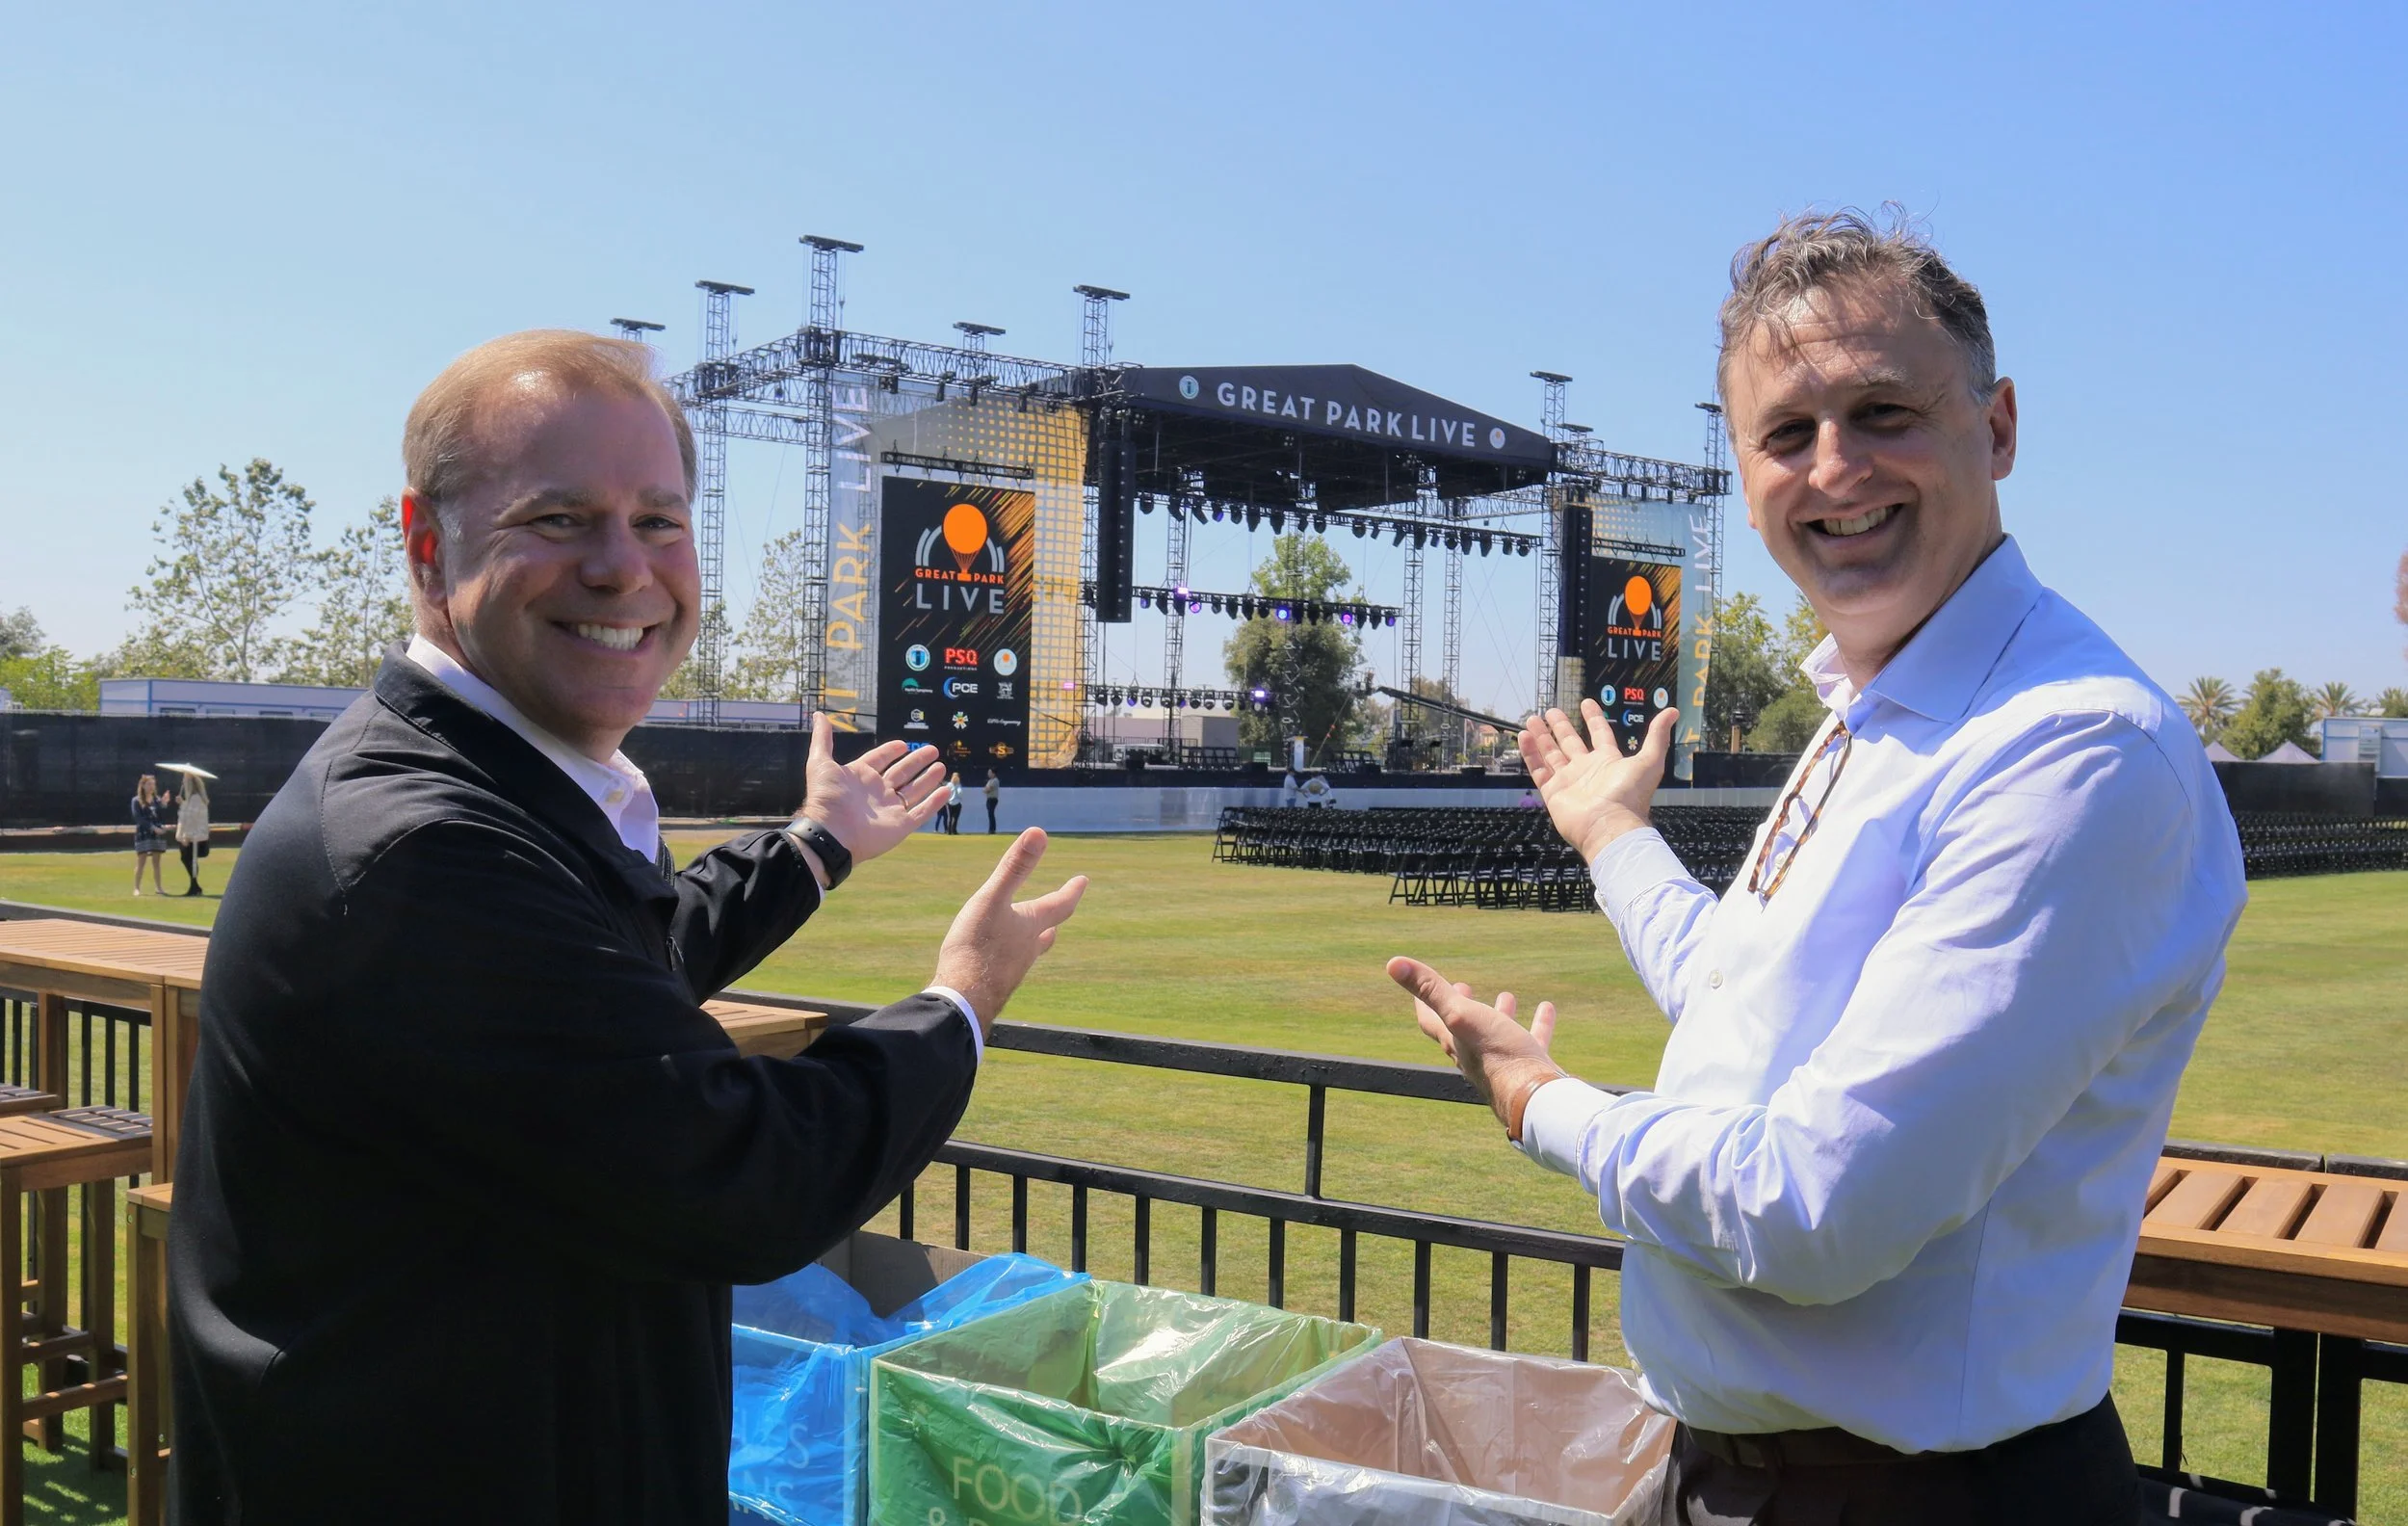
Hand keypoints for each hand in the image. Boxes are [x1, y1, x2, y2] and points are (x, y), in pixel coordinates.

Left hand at [796, 712, 946, 866]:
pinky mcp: (901, 825)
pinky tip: (946, 791)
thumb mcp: (820, 762)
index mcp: (860, 777)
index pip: (879, 759)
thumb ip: (822, 738)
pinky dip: (934, 803)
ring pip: (914, 791)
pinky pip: (921, 812)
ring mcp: (890, 809)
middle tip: (932, 749)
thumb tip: (818, 714)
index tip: (903, 744)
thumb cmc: (826, 797)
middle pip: (901, 772)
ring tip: (941, 766)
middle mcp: (877, 792)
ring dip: (928, 779)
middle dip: (916, 761)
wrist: (831, 832)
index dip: (890, 751)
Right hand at [932, 829, 1088, 1033]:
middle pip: (1047, 933)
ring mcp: (1012, 970)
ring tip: (1029, 935)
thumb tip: (1039, 832)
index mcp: (1031, 926)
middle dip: (1052, 919)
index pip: (1060, 905)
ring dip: (1030, 939)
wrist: (963, 1000)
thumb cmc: (977, 946)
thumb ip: (1014, 868)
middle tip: (1059, 911)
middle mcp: (1027, 950)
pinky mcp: (995, 985)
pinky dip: (1006, 957)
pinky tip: (992, 960)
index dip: (1072, 890)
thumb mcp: (992, 899)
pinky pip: (1005, 966)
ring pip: (1028, 951)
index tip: (1083, 880)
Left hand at [1387, 957, 1564, 1135]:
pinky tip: (1545, 1009)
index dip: (1422, 1003)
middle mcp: (1475, 1055)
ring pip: (1499, 1034)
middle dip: (1461, 1006)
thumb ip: (1430, 989)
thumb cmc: (1495, 1053)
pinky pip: (1533, 1040)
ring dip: (1500, 1014)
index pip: (1430, 1021)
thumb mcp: (1460, 1014)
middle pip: (1463, 1029)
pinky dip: (1538, 1023)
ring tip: (1507, 996)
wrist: (1534, 1095)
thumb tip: (1392, 963)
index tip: (1419, 985)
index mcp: (1455, 1042)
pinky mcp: (1530, 1067)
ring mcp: (1504, 1062)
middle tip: (1463, 986)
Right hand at [1518, 702, 1676, 862]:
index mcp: (1608, 762)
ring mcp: (1569, 781)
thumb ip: (1658, 735)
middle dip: (1561, 727)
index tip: (1585, 702)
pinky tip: (1524, 736)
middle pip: (1571, 743)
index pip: (1600, 734)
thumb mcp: (1650, 761)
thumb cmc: (1630, 795)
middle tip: (1550, 711)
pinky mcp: (1553, 793)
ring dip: (1542, 737)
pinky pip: (1539, 770)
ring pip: (1552, 754)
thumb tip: (1674, 711)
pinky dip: (1530, 753)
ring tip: (1531, 719)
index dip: (1594, 718)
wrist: (1609, 826)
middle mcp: (1587, 770)